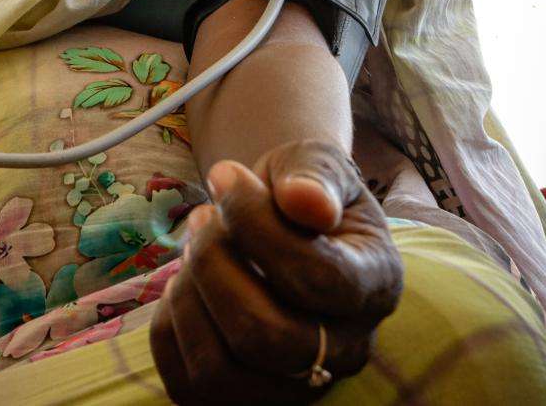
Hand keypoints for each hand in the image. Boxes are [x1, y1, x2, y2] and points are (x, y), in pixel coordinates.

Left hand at [150, 139, 403, 404]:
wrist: (283, 220)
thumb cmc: (298, 190)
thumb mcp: (313, 162)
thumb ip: (314, 175)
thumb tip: (307, 201)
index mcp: (376, 285)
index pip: (317, 278)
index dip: (255, 224)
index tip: (226, 176)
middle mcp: (348, 349)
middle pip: (265, 337)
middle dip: (213, 264)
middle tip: (204, 218)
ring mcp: (299, 385)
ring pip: (220, 371)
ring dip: (187, 295)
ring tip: (193, 249)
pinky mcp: (248, 398)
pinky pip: (188, 384)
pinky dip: (169, 327)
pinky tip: (186, 285)